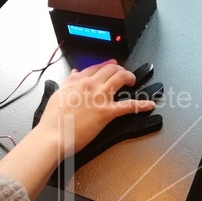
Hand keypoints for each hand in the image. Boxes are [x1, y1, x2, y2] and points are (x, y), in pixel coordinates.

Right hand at [0, 60, 154, 200]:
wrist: (52, 136)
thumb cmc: (52, 121)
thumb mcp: (57, 95)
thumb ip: (68, 83)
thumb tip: (74, 73)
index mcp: (77, 81)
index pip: (95, 67)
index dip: (106, 65)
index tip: (112, 65)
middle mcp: (89, 85)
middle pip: (111, 69)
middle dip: (120, 69)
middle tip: (124, 74)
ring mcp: (99, 97)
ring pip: (120, 78)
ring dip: (130, 77)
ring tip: (133, 81)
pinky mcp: (106, 112)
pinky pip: (128, 106)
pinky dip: (141, 105)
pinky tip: (149, 105)